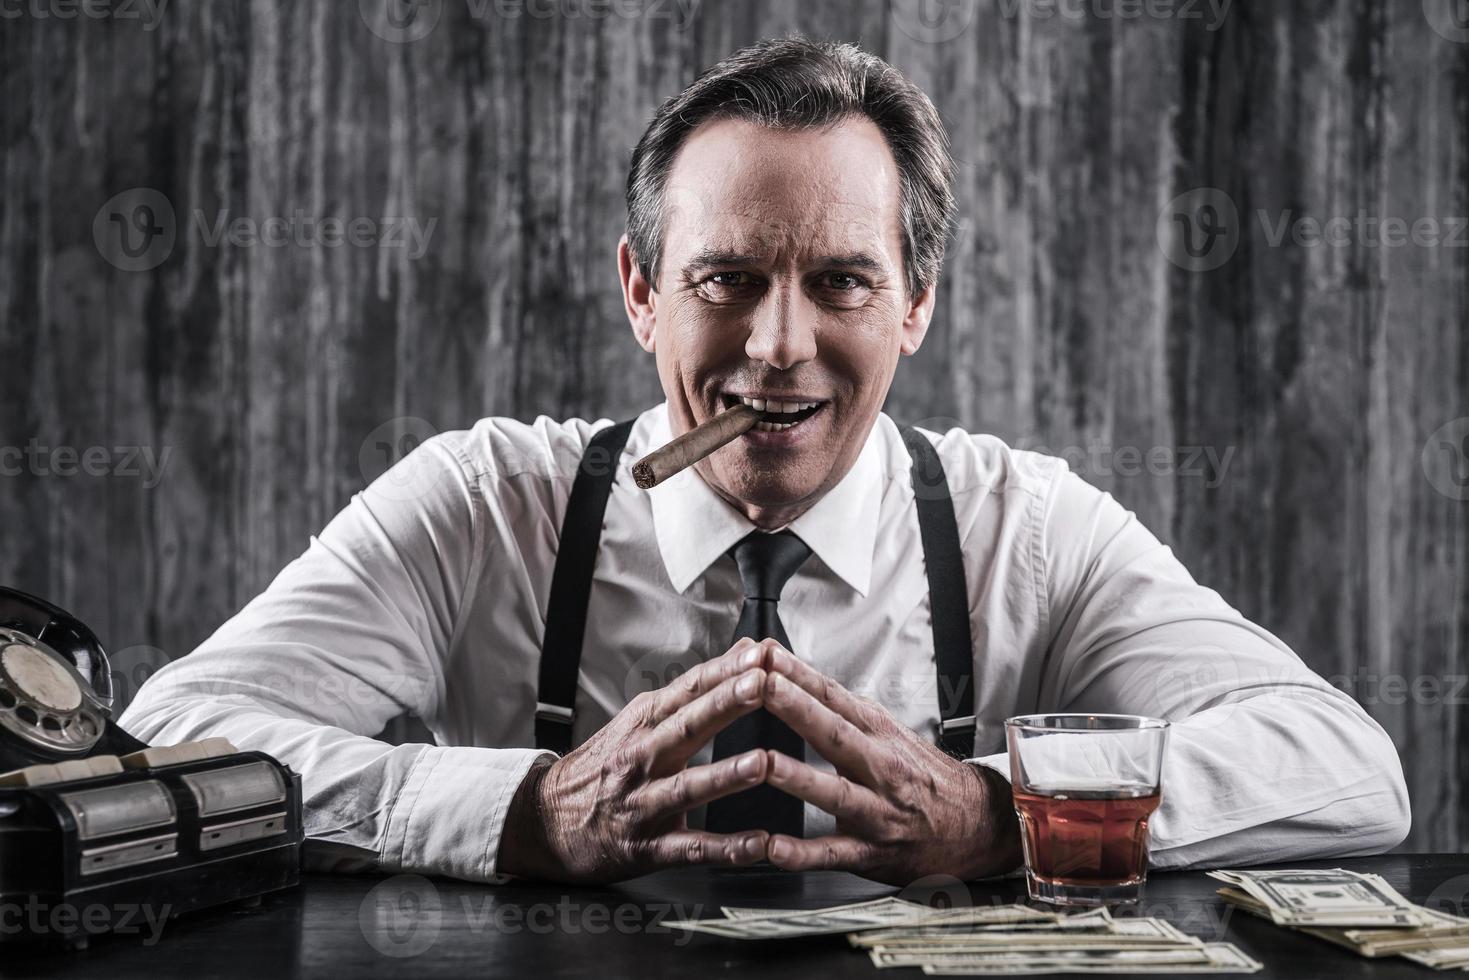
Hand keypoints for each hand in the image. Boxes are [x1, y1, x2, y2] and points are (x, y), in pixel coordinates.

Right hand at [498, 638, 777, 882]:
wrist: (545, 820)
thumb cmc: (605, 766)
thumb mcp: (641, 719)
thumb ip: (695, 691)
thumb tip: (747, 652)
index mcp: (644, 724)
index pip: (688, 691)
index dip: (723, 672)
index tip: (758, 655)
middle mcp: (642, 758)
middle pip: (687, 728)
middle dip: (725, 705)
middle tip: (761, 684)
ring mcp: (643, 803)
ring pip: (688, 788)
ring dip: (725, 775)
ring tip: (761, 763)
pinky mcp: (647, 847)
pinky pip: (691, 848)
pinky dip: (726, 848)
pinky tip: (758, 844)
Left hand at [758, 644, 1021, 884]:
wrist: (976, 824)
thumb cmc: (922, 776)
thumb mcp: (889, 733)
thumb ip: (841, 710)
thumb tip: (793, 675)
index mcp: (879, 734)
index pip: (834, 698)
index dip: (801, 676)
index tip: (769, 656)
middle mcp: (880, 768)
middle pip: (835, 734)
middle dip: (797, 709)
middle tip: (764, 686)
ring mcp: (876, 811)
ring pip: (834, 793)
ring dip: (799, 778)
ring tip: (766, 763)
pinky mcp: (870, 852)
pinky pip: (833, 853)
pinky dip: (803, 853)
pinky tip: (774, 847)